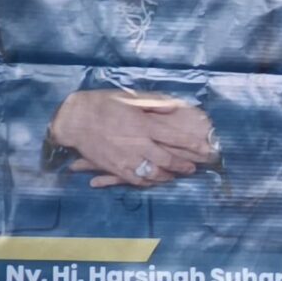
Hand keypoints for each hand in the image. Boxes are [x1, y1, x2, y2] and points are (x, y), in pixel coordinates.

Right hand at [52, 91, 217, 188]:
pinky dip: (150, 182)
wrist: (74, 119)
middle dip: (185, 165)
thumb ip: (155, 104)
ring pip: (154, 173)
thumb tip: (176, 107)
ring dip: (169, 176)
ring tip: (177, 175)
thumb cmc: (104, 105)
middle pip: (168, 160)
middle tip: (194, 167)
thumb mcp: (131, 98)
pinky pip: (137, 180)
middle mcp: (137, 144)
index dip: (194, 146)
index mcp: (143, 125)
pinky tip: (156, 180)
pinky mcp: (115, 168)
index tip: (207, 150)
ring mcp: (126, 158)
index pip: (175, 138)